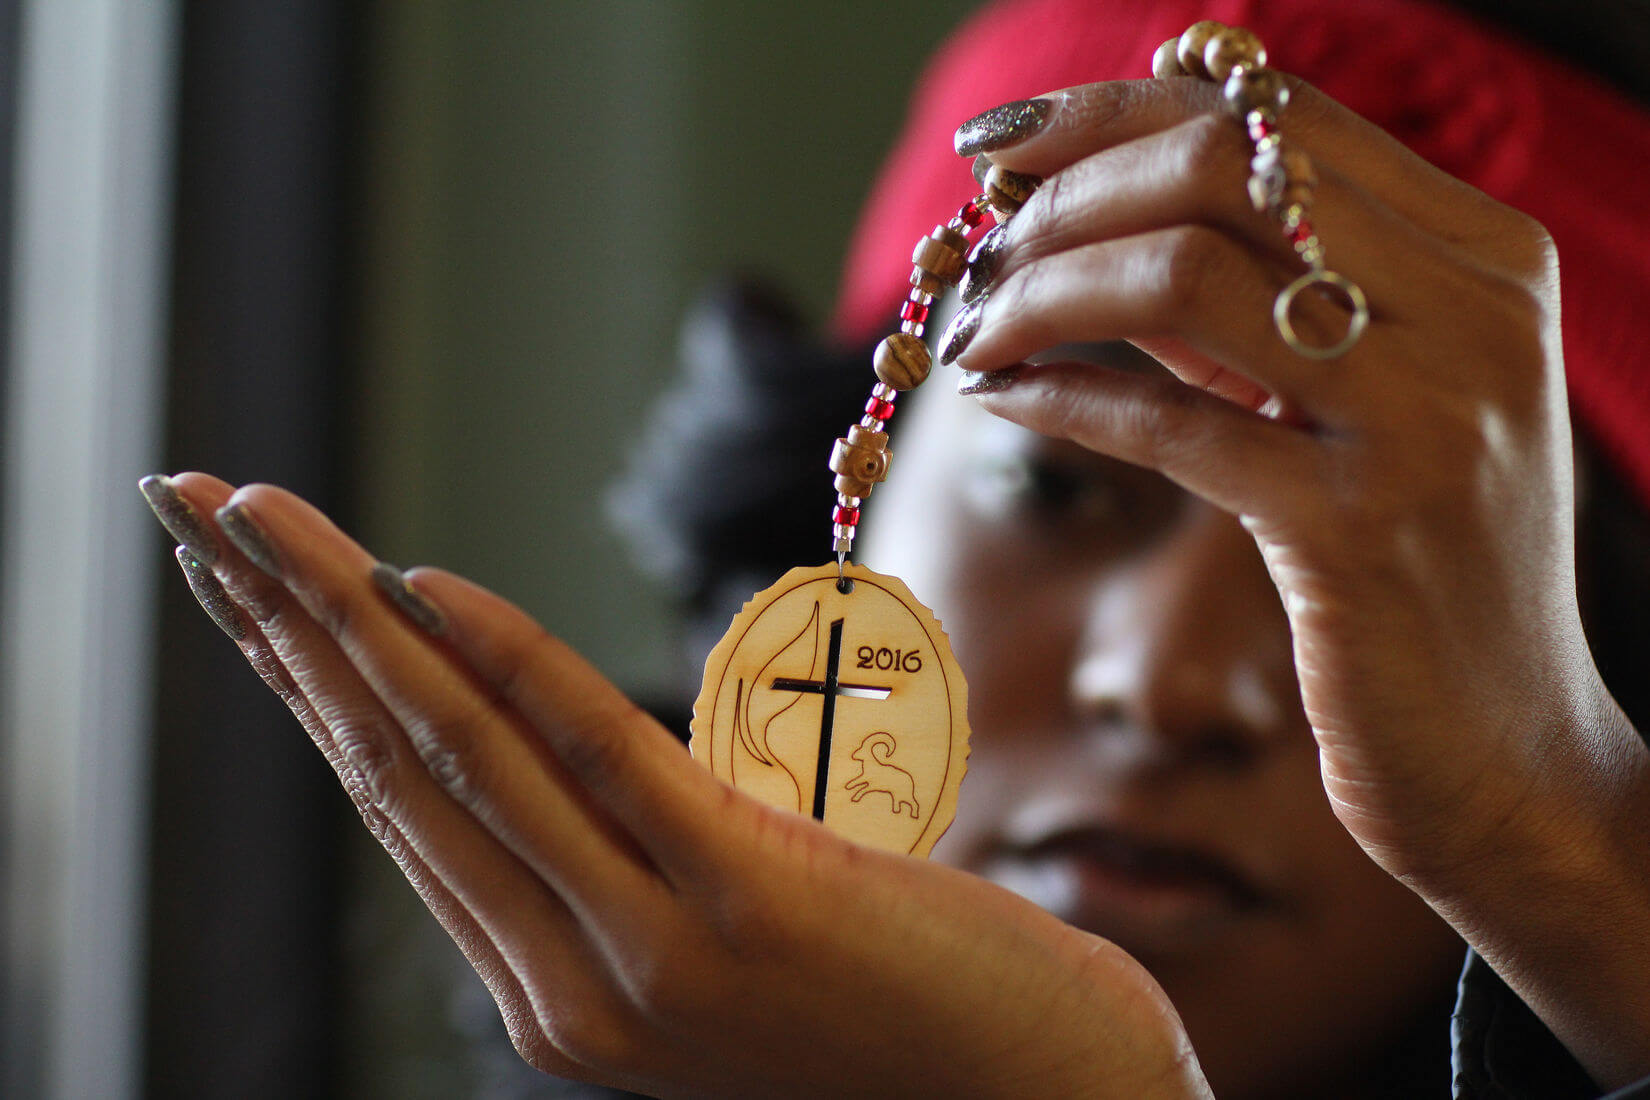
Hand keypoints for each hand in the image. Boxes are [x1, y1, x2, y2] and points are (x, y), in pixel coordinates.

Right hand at [147, 473, 1210, 1098]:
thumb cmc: (904, 1006)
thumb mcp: (739, 928)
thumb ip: (638, 852)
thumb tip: (572, 733)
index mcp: (559, 987)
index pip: (401, 809)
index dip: (304, 684)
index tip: (239, 580)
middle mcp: (568, 987)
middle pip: (393, 770)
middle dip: (279, 628)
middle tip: (190, 504)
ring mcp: (645, 956)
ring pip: (458, 758)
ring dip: (341, 621)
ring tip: (251, 512)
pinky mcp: (741, 908)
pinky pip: (593, 763)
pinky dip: (498, 663)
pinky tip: (424, 582)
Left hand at [947, 78, 1649, 1086]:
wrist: (1513, 756)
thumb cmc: (1425, 571)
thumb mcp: (1372, 406)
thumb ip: (1265, 305)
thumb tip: (1107, 214)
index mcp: (1486, 259)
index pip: (1276, 116)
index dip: (1115, 112)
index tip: (1005, 145)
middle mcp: (1473, 314)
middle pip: (1222, 168)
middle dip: (1065, 193)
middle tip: (981, 249)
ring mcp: (1423, 418)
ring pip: (1183, 276)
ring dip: (1044, 291)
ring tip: (976, 329)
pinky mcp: (1355, 530)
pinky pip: (1170, 423)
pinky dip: (1064, 396)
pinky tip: (1001, 396)